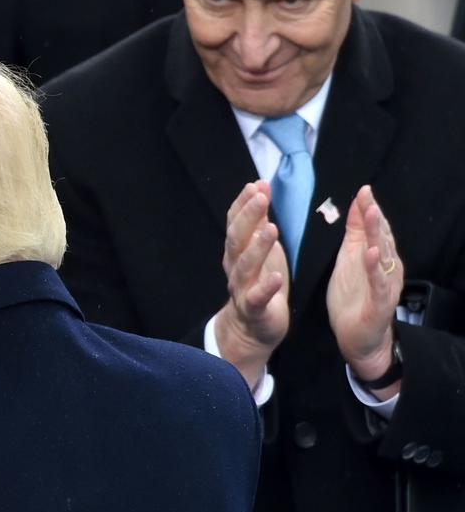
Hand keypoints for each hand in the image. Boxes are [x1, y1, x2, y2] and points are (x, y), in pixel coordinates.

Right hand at [214, 181, 290, 387]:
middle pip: (238, 239)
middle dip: (248, 217)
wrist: (251, 327)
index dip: (243, 204)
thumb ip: (256, 222)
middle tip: (261, 197)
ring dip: (258, 247)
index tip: (255, 184)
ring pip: (246, 266)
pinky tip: (277, 276)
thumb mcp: (258, 249)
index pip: (235, 223)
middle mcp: (235, 266)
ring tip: (272, 229)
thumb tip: (258, 187)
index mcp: (236, 251)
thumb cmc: (258, 282)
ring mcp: (242, 287)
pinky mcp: (255, 309)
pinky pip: (258, 297)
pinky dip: (266, 287)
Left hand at [327, 186, 401, 389]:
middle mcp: (386, 267)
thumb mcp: (349, 260)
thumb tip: (358, 204)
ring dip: (378, 236)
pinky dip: (375, 268)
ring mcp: (385, 285)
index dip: (369, 209)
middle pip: (382, 238)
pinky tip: (372, 254)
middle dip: (375, 217)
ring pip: (383, 256)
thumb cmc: (353, 297)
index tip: (363, 190)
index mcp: (378, 256)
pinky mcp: (380, 302)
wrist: (357, 337)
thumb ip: (356, 234)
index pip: (376, 229)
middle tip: (367, 196)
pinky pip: (379, 283)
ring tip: (372, 216)